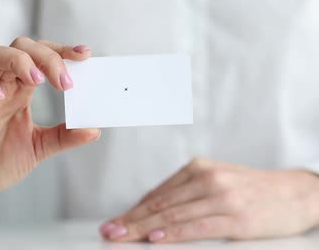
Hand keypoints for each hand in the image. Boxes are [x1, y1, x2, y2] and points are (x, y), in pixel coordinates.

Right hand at [0, 37, 99, 215]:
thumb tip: (94, 130)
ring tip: (36, 80)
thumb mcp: (38, 148)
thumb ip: (63, 137)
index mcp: (20, 90)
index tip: (85, 55)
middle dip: (45, 56)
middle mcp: (0, 85)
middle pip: (20, 47)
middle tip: (64, 82)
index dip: (61, 51)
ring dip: (17, 60)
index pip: (40, 56)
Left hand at [100, 158, 318, 242]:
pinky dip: (174, 233)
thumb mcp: (216, 181)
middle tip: (109, 231)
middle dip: (131, 220)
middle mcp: (207, 179)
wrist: (296, 193)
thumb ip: (185, 192)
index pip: (157, 194)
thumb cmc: (252, 189)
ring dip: (144, 228)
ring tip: (123, 236)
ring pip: (174, 215)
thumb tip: (150, 211)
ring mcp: (222, 197)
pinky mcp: (237, 217)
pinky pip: (198, 226)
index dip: (132, 210)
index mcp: (198, 168)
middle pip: (160, 204)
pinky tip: (156, 237)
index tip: (113, 222)